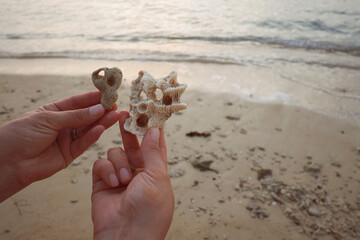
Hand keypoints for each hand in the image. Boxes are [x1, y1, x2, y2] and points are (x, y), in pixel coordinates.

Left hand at [0, 91, 118, 201]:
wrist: (8, 161)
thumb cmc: (21, 134)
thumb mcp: (48, 119)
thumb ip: (75, 116)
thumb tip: (98, 109)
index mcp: (55, 111)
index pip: (77, 102)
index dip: (92, 98)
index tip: (107, 93)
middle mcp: (63, 124)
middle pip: (86, 116)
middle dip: (101, 110)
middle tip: (116, 104)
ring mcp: (67, 139)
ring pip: (88, 129)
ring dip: (101, 122)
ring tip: (115, 115)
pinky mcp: (69, 154)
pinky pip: (83, 144)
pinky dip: (93, 136)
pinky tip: (102, 128)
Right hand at [91, 111, 173, 239]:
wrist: (125, 235)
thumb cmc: (149, 210)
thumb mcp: (157, 178)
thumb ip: (153, 152)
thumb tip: (155, 130)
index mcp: (156, 171)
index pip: (154, 145)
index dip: (151, 129)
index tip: (148, 113)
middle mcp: (138, 172)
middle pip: (133, 144)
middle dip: (129, 130)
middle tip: (125, 114)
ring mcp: (119, 176)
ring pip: (115, 152)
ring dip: (119, 163)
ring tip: (124, 180)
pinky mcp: (102, 182)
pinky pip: (101, 163)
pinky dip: (106, 171)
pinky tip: (113, 183)